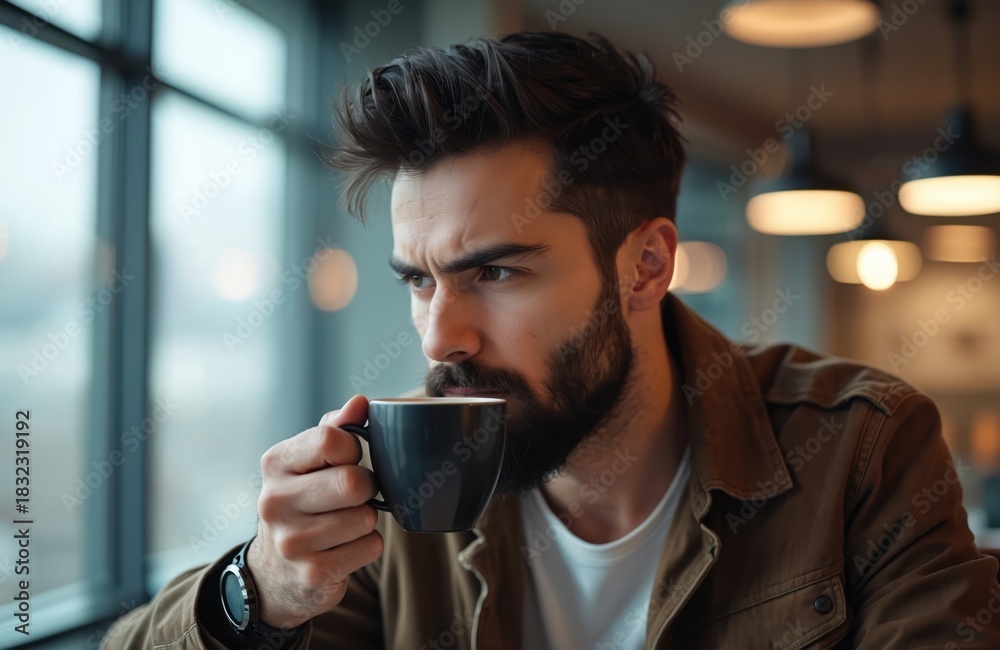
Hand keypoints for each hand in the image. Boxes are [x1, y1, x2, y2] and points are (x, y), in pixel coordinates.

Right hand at [247, 394, 382, 628]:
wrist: (275, 572)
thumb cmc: (303, 501)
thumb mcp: (308, 461)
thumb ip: (336, 428)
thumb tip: (360, 402)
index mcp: (275, 464)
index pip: (331, 439)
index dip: (353, 448)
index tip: (347, 459)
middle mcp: (275, 502)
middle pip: (353, 482)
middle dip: (365, 487)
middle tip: (353, 495)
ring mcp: (292, 542)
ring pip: (366, 517)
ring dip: (366, 518)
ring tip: (344, 522)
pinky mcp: (313, 573)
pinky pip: (371, 547)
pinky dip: (367, 545)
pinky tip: (343, 547)